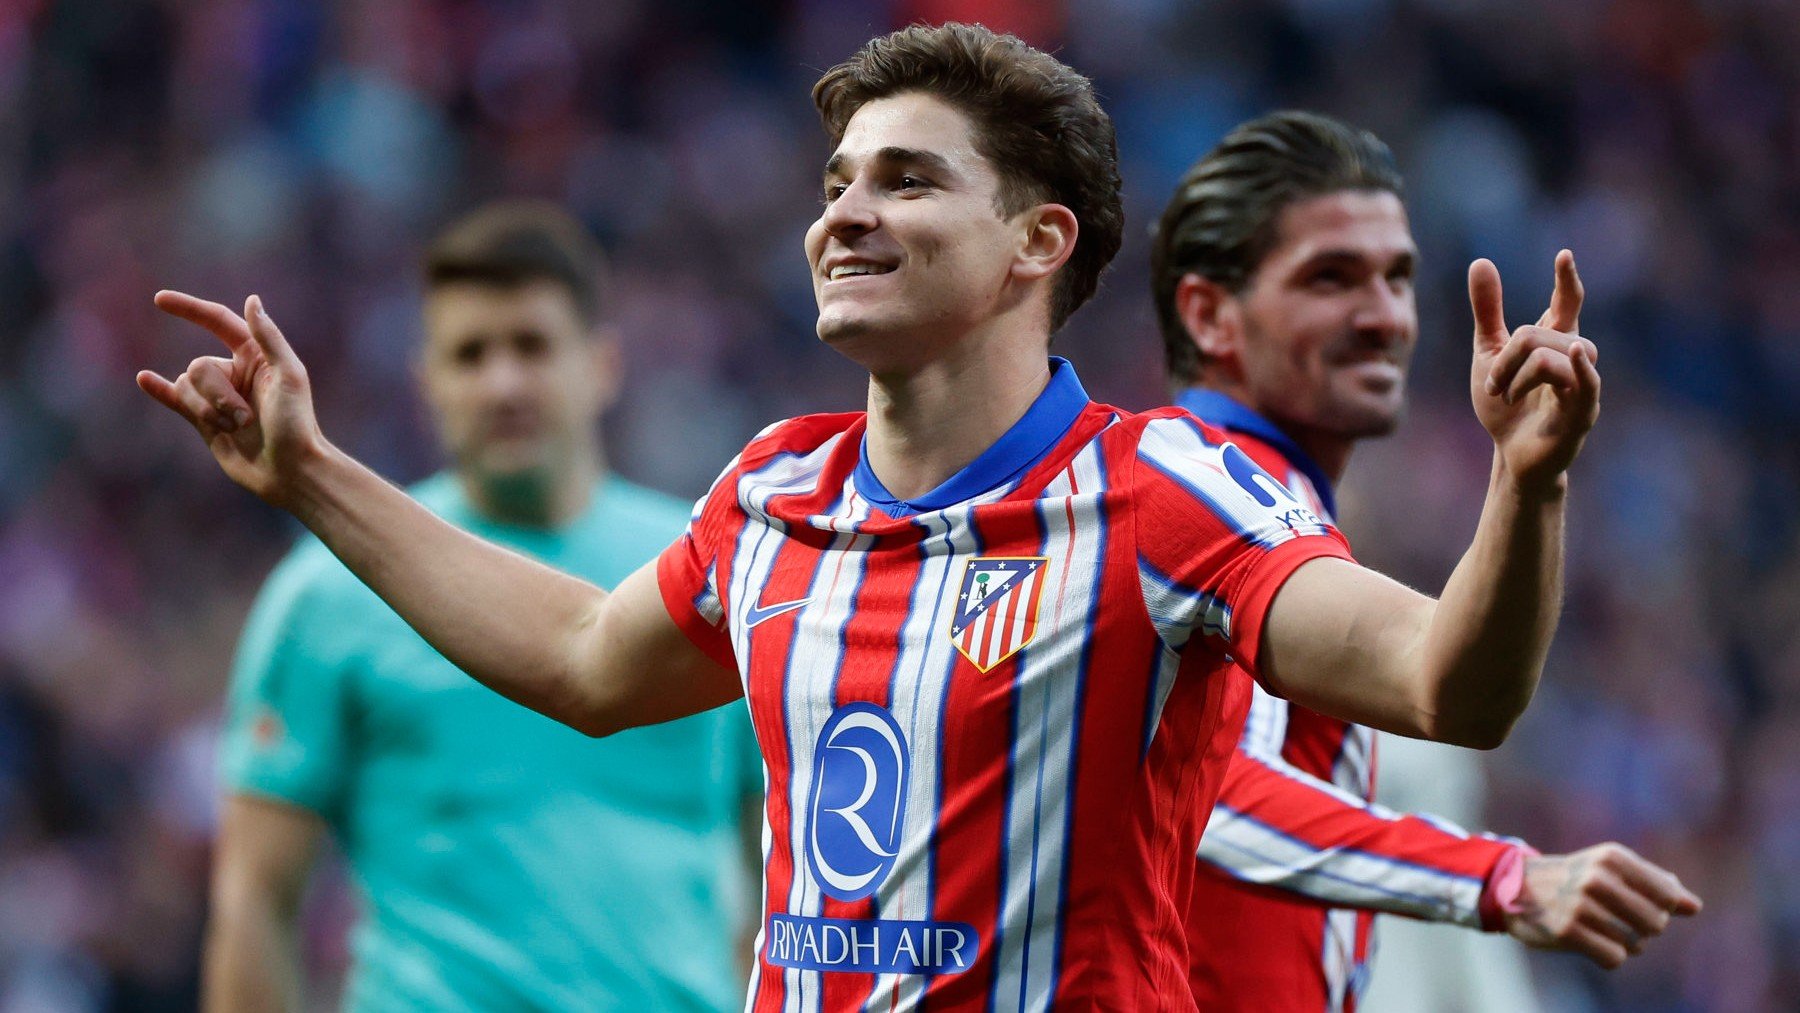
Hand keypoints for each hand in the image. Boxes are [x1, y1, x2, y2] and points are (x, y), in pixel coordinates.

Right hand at [137, 292, 324, 507]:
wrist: (290, 471)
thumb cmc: (297, 424)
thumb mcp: (289, 376)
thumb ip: (269, 338)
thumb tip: (251, 301)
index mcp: (256, 355)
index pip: (217, 322)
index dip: (189, 309)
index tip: (160, 300)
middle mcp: (235, 371)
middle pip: (199, 368)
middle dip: (218, 395)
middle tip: (246, 419)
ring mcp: (217, 396)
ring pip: (186, 388)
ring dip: (208, 411)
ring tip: (238, 429)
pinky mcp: (204, 421)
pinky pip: (174, 399)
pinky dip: (159, 390)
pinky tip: (144, 379)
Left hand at [1468, 250, 1601, 492]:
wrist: (1508, 454)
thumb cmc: (1505, 405)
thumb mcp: (1488, 353)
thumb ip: (1488, 311)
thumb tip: (1481, 261)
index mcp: (1553, 342)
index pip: (1566, 304)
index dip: (1566, 281)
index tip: (1563, 255)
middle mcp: (1573, 358)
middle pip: (1539, 333)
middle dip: (1506, 356)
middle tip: (1493, 386)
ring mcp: (1581, 383)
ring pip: (1552, 353)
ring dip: (1517, 374)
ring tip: (1504, 395)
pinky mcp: (1583, 410)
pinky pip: (1586, 381)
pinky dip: (1579, 366)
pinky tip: (1576, 352)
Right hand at [1504, 842, 1701, 968]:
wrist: (1516, 887)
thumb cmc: (1576, 879)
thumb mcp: (1612, 869)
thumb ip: (1656, 885)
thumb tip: (1694, 907)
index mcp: (1612, 857)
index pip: (1667, 895)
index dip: (1662, 907)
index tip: (1642, 903)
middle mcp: (1597, 877)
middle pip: (1656, 923)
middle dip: (1644, 929)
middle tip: (1618, 919)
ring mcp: (1580, 905)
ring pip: (1636, 944)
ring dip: (1625, 944)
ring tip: (1601, 929)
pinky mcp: (1567, 931)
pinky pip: (1614, 958)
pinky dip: (1609, 956)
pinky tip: (1591, 942)